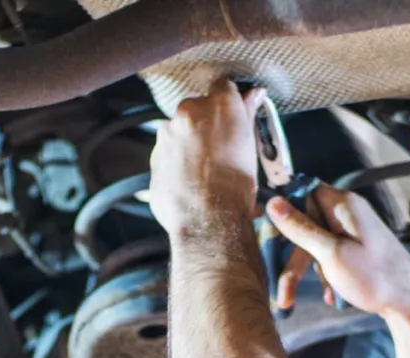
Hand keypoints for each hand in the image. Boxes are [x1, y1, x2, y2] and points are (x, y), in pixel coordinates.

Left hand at [149, 78, 265, 237]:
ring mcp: (167, 134)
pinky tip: (191, 181)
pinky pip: (168, 153)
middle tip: (221, 149)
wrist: (208, 219)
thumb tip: (255, 94)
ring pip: (180, 131)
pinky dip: (177, 162)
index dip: (228, 100)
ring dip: (190, 144)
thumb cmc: (234, 186)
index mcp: (217, 105)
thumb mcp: (250, 147)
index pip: (222, 86)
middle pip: (197, 109)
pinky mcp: (154, 156)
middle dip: (206, 124)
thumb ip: (248, 113)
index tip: (231, 114)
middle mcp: (189, 112)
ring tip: (206, 171)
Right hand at [267, 184, 409, 319]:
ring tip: (300, 300)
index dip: (280, 206)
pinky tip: (333, 296)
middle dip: (292, 257)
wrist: (409, 304)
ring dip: (308, 272)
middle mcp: (348, 213)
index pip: (302, 190)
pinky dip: (326, 275)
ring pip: (315, 244)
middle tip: (280, 285)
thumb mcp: (331, 254)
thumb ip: (301, 228)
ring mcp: (353, 231)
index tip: (260, 221)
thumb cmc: (375, 278)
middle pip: (305, 224)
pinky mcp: (357, 248)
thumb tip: (275, 202)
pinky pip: (330, 254)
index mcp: (344, 205)